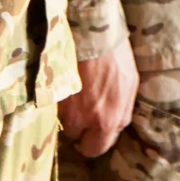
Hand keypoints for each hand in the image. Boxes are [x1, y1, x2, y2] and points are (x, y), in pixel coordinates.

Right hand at [59, 41, 137, 158]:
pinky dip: (55, 100)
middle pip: (76, 139)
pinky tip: (61, 86)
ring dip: (66, 112)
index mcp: (108, 120)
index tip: (91, 131)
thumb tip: (113, 127)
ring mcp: (66, 108)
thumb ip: (121, 112)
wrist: (92, 31)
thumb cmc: (115, 55)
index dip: (93, 140)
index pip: (96, 149)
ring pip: (62, 122)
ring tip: (72, 93)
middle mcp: (86, 119)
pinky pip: (50, 108)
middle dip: (78, 129)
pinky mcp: (50, 95)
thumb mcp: (129, 85)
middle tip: (80, 113)